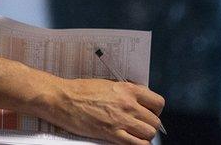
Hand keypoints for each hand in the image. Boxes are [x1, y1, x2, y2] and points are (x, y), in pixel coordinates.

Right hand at [38, 78, 163, 144]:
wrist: (62, 99)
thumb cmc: (80, 90)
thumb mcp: (107, 83)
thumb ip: (124, 90)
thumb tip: (138, 97)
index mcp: (127, 89)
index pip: (157, 102)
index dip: (156, 110)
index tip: (150, 112)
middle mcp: (128, 104)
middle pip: (154, 121)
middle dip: (150, 124)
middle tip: (140, 125)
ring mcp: (121, 120)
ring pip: (149, 134)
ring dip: (144, 135)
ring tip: (135, 134)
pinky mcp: (112, 134)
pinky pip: (137, 144)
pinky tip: (132, 142)